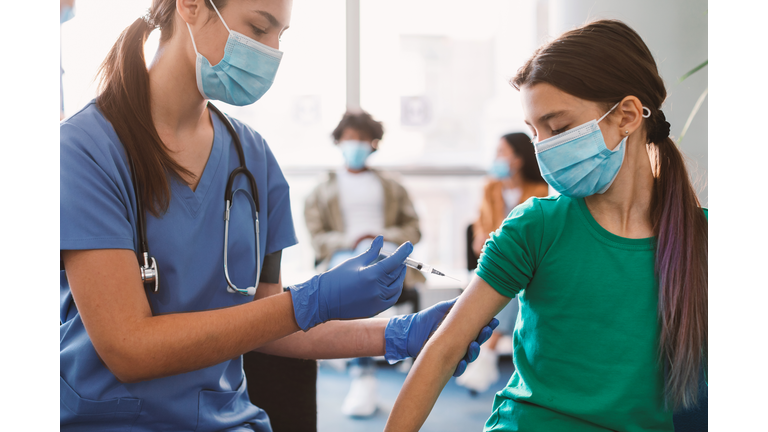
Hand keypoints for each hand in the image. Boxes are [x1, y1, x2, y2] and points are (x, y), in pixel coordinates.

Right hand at [289, 236, 411, 330]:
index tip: (409, 245)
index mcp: (371, 275)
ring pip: (397, 287)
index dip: (403, 252)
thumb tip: (381, 238)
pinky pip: (391, 299)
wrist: (323, 300)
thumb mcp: (355, 262)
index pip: (394, 261)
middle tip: (400, 257)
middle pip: (397, 274)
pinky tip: (392, 284)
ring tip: (396, 269)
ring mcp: (377, 301)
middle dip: (401, 264)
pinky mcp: (375, 310)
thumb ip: (371, 251)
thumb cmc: (337, 278)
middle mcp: (376, 289)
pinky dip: (395, 290)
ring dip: (399, 277)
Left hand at [384, 297, 499, 375]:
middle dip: (484, 336)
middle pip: (478, 342)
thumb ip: (456, 304)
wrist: (409, 332)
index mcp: (463, 331)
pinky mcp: (446, 365)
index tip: (493, 320)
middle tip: (486, 329)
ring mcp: (455, 354)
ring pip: (470, 356)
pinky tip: (462, 362)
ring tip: (474, 345)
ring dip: (475, 352)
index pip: (479, 329)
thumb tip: (470, 293)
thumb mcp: (442, 309)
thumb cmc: (427, 319)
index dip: (488, 326)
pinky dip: (461, 367)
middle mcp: (461, 343)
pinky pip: (457, 369)